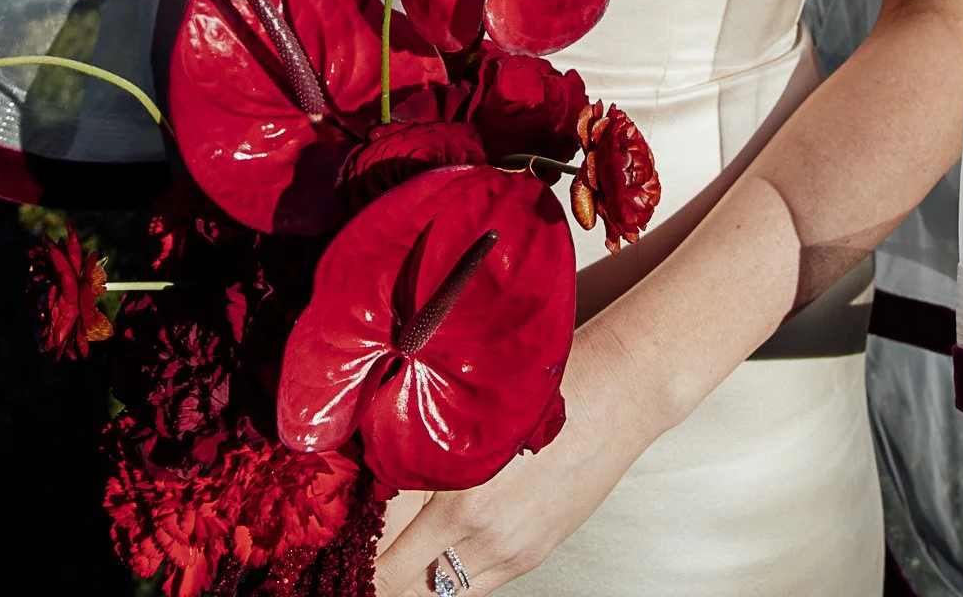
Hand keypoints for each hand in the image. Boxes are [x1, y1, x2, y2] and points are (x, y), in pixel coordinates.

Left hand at [374, 317, 653, 594]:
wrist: (621, 393)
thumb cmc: (550, 386)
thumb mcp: (475, 416)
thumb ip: (429, 453)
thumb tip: (378, 477)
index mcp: (463, 495)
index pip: (390, 562)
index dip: (362, 569)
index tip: (341, 562)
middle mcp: (485, 532)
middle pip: (412, 585)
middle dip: (384, 579)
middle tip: (360, 567)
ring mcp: (514, 549)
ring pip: (445, 590)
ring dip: (418, 577)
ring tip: (395, 562)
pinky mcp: (536, 552)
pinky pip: (479, 580)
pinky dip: (454, 573)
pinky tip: (441, 551)